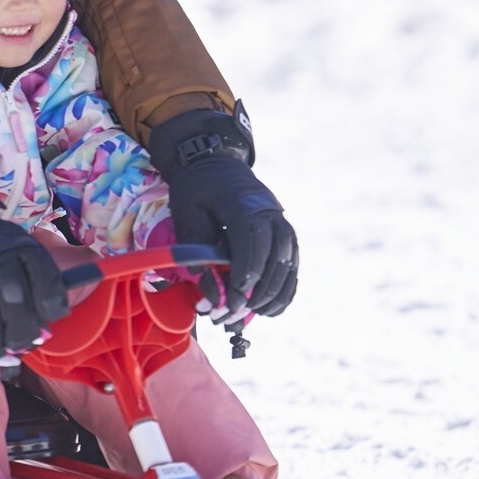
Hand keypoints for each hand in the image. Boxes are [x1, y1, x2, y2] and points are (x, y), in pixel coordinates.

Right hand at [0, 174, 69, 362]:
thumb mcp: (17, 245)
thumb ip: (36, 276)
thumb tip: (50, 317)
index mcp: (16, 245)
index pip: (41, 272)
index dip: (51, 299)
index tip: (53, 316)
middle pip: (13, 299)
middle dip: (22, 330)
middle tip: (23, 343)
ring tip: (0, 352)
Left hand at [149, 109, 297, 320]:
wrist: (215, 163)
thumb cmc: (197, 188)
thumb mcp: (187, 211)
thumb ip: (196, 248)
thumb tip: (208, 287)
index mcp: (244, 204)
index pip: (251, 245)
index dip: (243, 277)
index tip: (229, 301)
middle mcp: (270, 213)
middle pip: (274, 259)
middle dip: (255, 293)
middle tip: (233, 315)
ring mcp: (281, 222)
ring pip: (288, 264)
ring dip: (272, 295)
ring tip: (250, 315)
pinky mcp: (284, 232)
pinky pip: (292, 264)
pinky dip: (285, 288)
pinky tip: (270, 308)